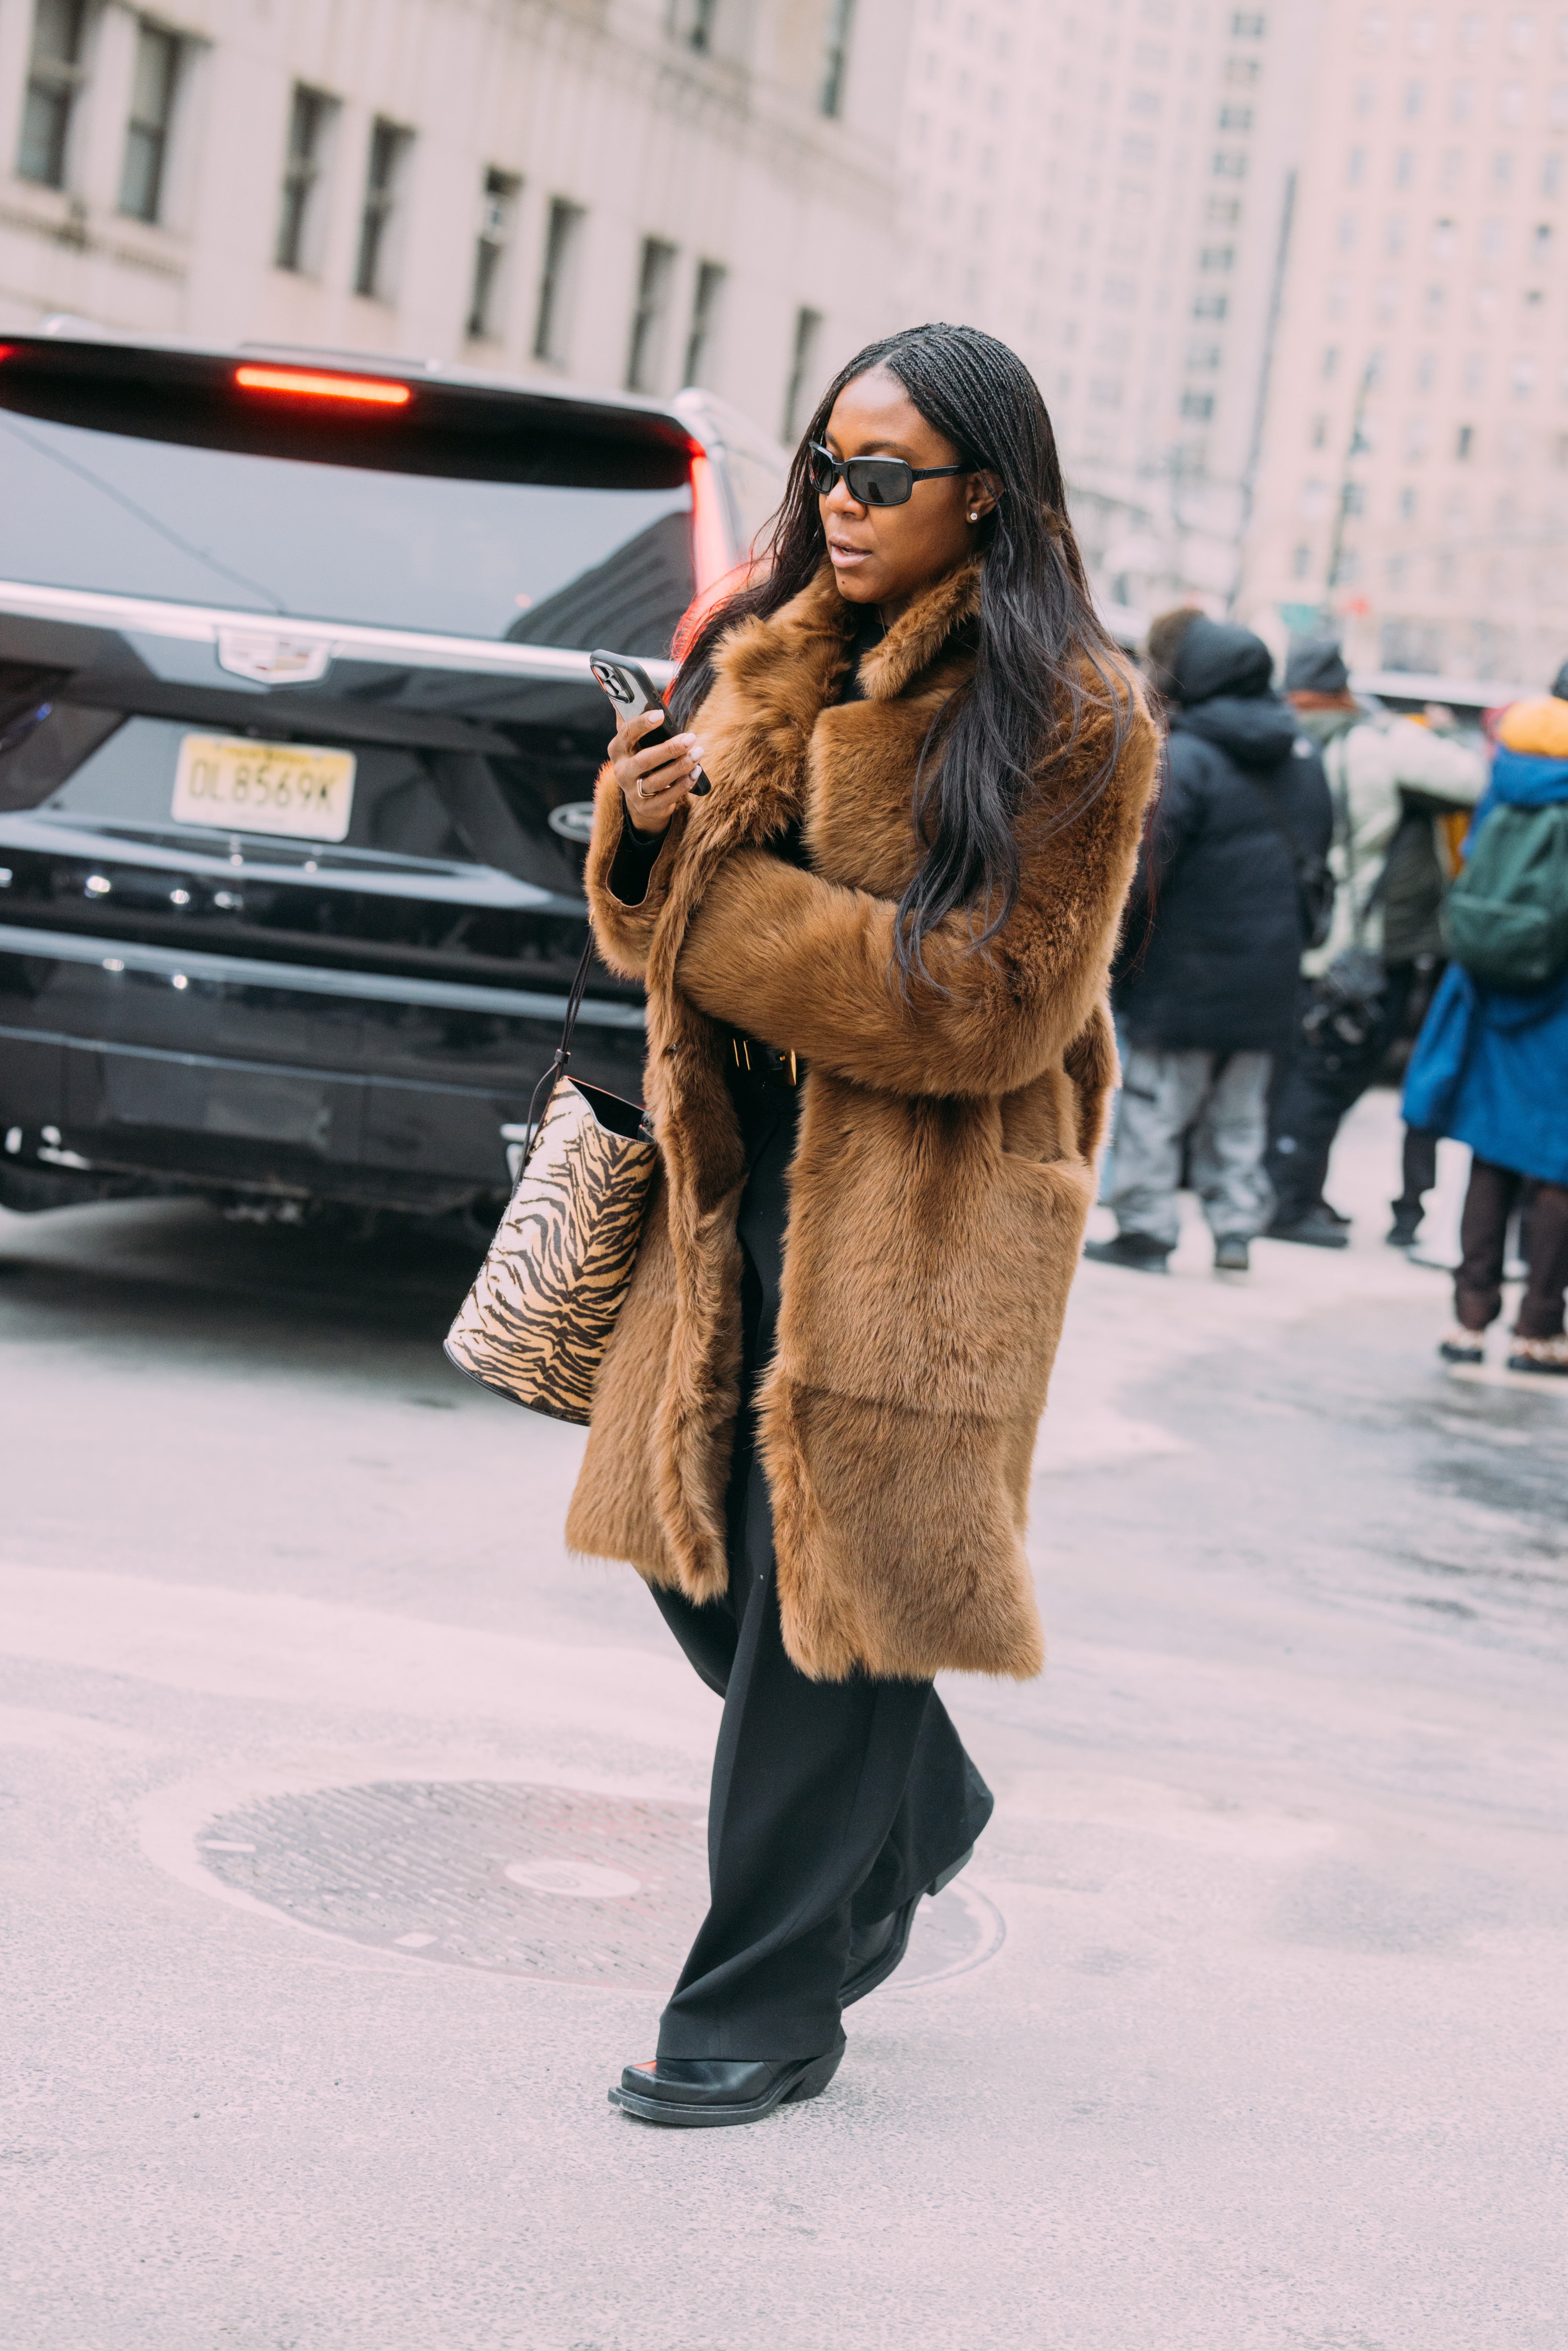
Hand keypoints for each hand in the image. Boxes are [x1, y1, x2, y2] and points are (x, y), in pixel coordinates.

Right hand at [611, 710, 704, 836]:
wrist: (640, 798)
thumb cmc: (641, 758)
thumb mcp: (634, 741)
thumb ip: (631, 719)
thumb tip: (623, 692)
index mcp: (618, 749)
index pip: (627, 733)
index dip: (643, 723)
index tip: (660, 714)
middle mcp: (622, 771)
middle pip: (645, 760)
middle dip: (669, 748)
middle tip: (691, 737)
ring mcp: (633, 792)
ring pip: (658, 780)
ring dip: (681, 766)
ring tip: (698, 752)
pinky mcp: (647, 807)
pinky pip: (667, 797)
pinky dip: (684, 785)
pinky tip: (696, 772)